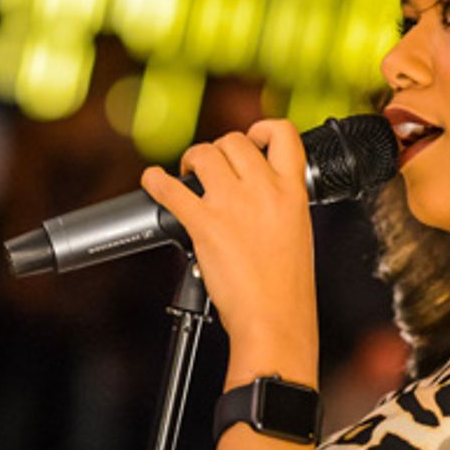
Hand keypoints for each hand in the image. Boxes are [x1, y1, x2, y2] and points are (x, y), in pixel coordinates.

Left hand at [140, 120, 317, 386]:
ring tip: (188, 174)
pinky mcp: (204, 223)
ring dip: (192, 160)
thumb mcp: (297, 232)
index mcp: (292, 191)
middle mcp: (264, 190)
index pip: (284, 134)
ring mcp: (233, 205)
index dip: (263, 129)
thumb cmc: (286, 288)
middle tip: (211, 167)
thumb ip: (278, 204)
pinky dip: (156, 182)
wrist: (275, 319)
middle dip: (218, 149)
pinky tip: (153, 181)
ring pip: (204, 155)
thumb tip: (256, 192)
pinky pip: (171, 189)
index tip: (252, 139)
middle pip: (234, 140)